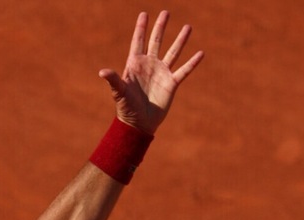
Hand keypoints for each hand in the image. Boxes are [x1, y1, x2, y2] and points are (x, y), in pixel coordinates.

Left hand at [99, 11, 203, 134]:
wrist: (139, 124)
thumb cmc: (126, 108)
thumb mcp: (119, 92)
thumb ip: (114, 80)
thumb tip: (102, 72)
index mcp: (135, 64)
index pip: (138, 41)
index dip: (141, 28)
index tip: (144, 14)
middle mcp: (149, 65)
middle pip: (156, 41)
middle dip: (160, 27)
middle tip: (166, 12)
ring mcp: (161, 73)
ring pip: (173, 52)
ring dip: (180, 40)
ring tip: (188, 26)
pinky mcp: (172, 83)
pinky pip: (184, 70)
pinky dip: (192, 62)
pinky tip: (200, 53)